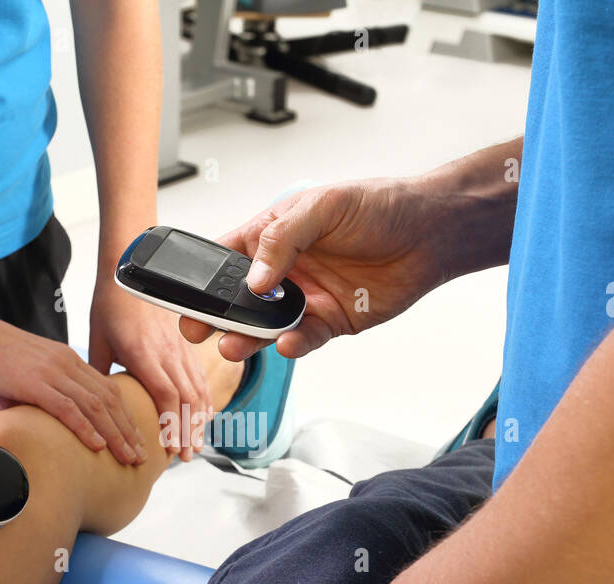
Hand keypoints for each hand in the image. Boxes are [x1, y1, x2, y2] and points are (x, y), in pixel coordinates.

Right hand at [0, 311, 145, 465]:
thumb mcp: (20, 380)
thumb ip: (34, 402)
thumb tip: (36, 428)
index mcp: (67, 360)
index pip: (108, 390)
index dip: (126, 417)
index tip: (136, 439)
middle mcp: (66, 363)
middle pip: (110, 400)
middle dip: (129, 430)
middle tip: (142, 456)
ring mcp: (51, 371)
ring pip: (95, 405)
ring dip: (116, 434)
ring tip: (128, 457)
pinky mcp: (32, 381)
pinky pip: (66, 407)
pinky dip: (85, 427)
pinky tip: (97, 445)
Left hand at [90, 278, 211, 460]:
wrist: (130, 268)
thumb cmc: (110, 303)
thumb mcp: (97, 339)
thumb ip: (99, 372)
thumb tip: (91, 402)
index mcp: (144, 353)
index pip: (166, 395)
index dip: (172, 424)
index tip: (170, 448)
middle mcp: (168, 352)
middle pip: (187, 399)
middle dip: (189, 431)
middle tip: (186, 458)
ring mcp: (180, 347)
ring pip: (198, 389)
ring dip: (199, 419)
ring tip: (195, 444)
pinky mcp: (185, 344)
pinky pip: (200, 376)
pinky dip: (204, 399)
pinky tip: (201, 416)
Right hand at [182, 177, 451, 361]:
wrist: (431, 231)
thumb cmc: (379, 205)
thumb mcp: (323, 205)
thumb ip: (282, 239)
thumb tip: (254, 279)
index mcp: (273, 235)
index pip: (226, 257)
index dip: (202, 277)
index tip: (182, 295)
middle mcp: (286, 270)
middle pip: (239, 300)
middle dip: (215, 316)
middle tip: (196, 330)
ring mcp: (307, 298)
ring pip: (266, 326)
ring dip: (248, 338)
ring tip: (231, 347)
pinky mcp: (332, 322)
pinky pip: (304, 339)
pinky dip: (293, 344)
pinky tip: (288, 343)